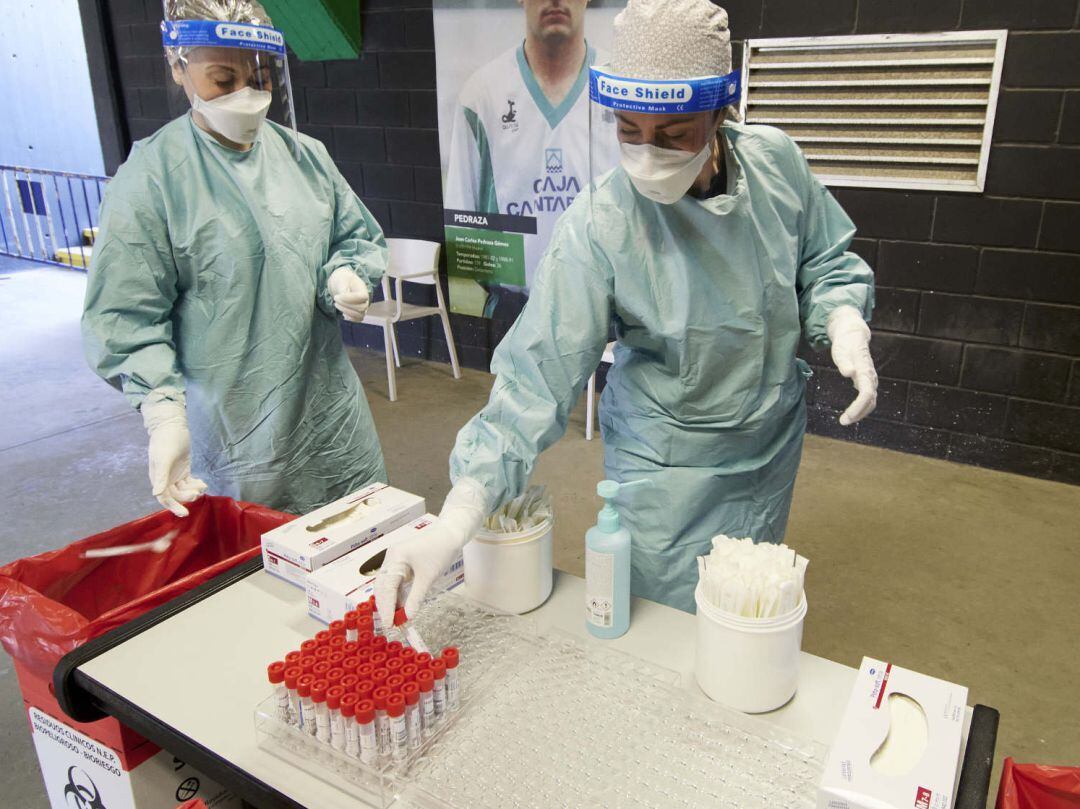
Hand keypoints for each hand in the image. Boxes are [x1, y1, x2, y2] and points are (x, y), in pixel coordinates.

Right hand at [142, 393, 206, 516]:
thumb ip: (160, 477)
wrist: (172, 426)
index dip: (174, 507)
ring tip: (202, 487)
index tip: (185, 513)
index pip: (164, 498)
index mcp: (157, 478)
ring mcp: (174, 474)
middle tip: (198, 493)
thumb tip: (156, 494)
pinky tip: (203, 484)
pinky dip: (196, 484)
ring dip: (193, 491)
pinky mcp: (183, 469)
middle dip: (187, 497)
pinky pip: (189, 482)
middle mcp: (165, 478)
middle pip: (176, 495)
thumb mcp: (163, 459)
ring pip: (183, 490)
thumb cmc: (165, 441)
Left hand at [327, 267, 369, 321]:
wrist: (343, 283)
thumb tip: (343, 297)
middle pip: (362, 308)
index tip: (337, 296)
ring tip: (336, 304)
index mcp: (363, 289)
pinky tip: (341, 311)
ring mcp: (363, 307)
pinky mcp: (358, 313)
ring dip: (346, 312)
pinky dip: (349, 318)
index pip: (363, 297)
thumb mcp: (341, 279)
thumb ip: (343, 288)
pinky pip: (357, 320)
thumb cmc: (343, 279)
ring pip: (360, 315)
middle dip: (346, 305)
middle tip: (335, 298)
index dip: (349, 298)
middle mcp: (365, 300)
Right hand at [375, 480, 487, 626]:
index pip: (386, 588)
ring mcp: (396, 561)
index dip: (386, 608)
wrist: (451, 533)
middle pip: (383, 587)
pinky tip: (401, 608)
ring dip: (392, 602)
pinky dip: (398, 596)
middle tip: (391, 626)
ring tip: (396, 620)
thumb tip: (408, 617)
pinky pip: (396, 582)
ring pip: (388, 586)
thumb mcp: (428, 577)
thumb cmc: (441, 550)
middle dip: (386, 607)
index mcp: (395, 558)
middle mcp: (391, 559)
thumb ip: (416, 598)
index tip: (388, 625)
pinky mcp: (403, 564)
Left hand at [826, 305, 877, 426]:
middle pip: (870, 400)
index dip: (858, 407)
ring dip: (860, 413)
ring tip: (845, 420)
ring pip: (870, 401)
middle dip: (858, 413)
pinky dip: (861, 408)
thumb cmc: (845, 344)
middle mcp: (871, 377)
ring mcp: (870, 380)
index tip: (847, 416)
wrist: (853, 336)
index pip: (867, 393)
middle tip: (843, 421)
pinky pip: (867, 398)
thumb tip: (849, 373)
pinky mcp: (866, 381)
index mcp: (865, 370)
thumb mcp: (841, 351)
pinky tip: (851, 413)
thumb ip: (845, 362)